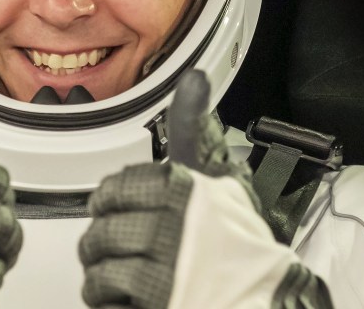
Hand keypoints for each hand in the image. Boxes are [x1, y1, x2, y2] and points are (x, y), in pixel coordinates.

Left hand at [78, 71, 331, 308]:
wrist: (265, 301)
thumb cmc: (238, 243)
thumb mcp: (219, 178)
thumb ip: (194, 130)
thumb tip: (194, 79)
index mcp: (181, 192)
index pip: (113, 190)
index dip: (113, 204)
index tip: (121, 211)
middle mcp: (168, 230)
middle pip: (100, 235)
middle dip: (107, 246)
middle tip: (128, 252)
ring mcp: (160, 277)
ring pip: (98, 274)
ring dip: (108, 281)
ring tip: (134, 280)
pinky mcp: (151, 308)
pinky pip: (106, 307)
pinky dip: (113, 307)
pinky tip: (134, 302)